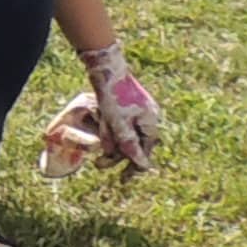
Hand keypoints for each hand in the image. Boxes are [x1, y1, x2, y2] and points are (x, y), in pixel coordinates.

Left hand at [46, 54, 165, 171]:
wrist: (104, 67)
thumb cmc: (113, 96)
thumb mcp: (120, 125)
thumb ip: (130, 145)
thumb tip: (142, 165)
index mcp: (151, 122)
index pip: (145, 151)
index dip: (134, 166)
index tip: (123, 179)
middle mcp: (146, 117)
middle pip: (133, 144)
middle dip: (115, 155)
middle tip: (99, 165)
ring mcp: (135, 110)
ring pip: (122, 135)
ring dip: (109, 142)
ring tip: (94, 146)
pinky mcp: (123, 105)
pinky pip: (117, 124)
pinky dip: (107, 129)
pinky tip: (100, 127)